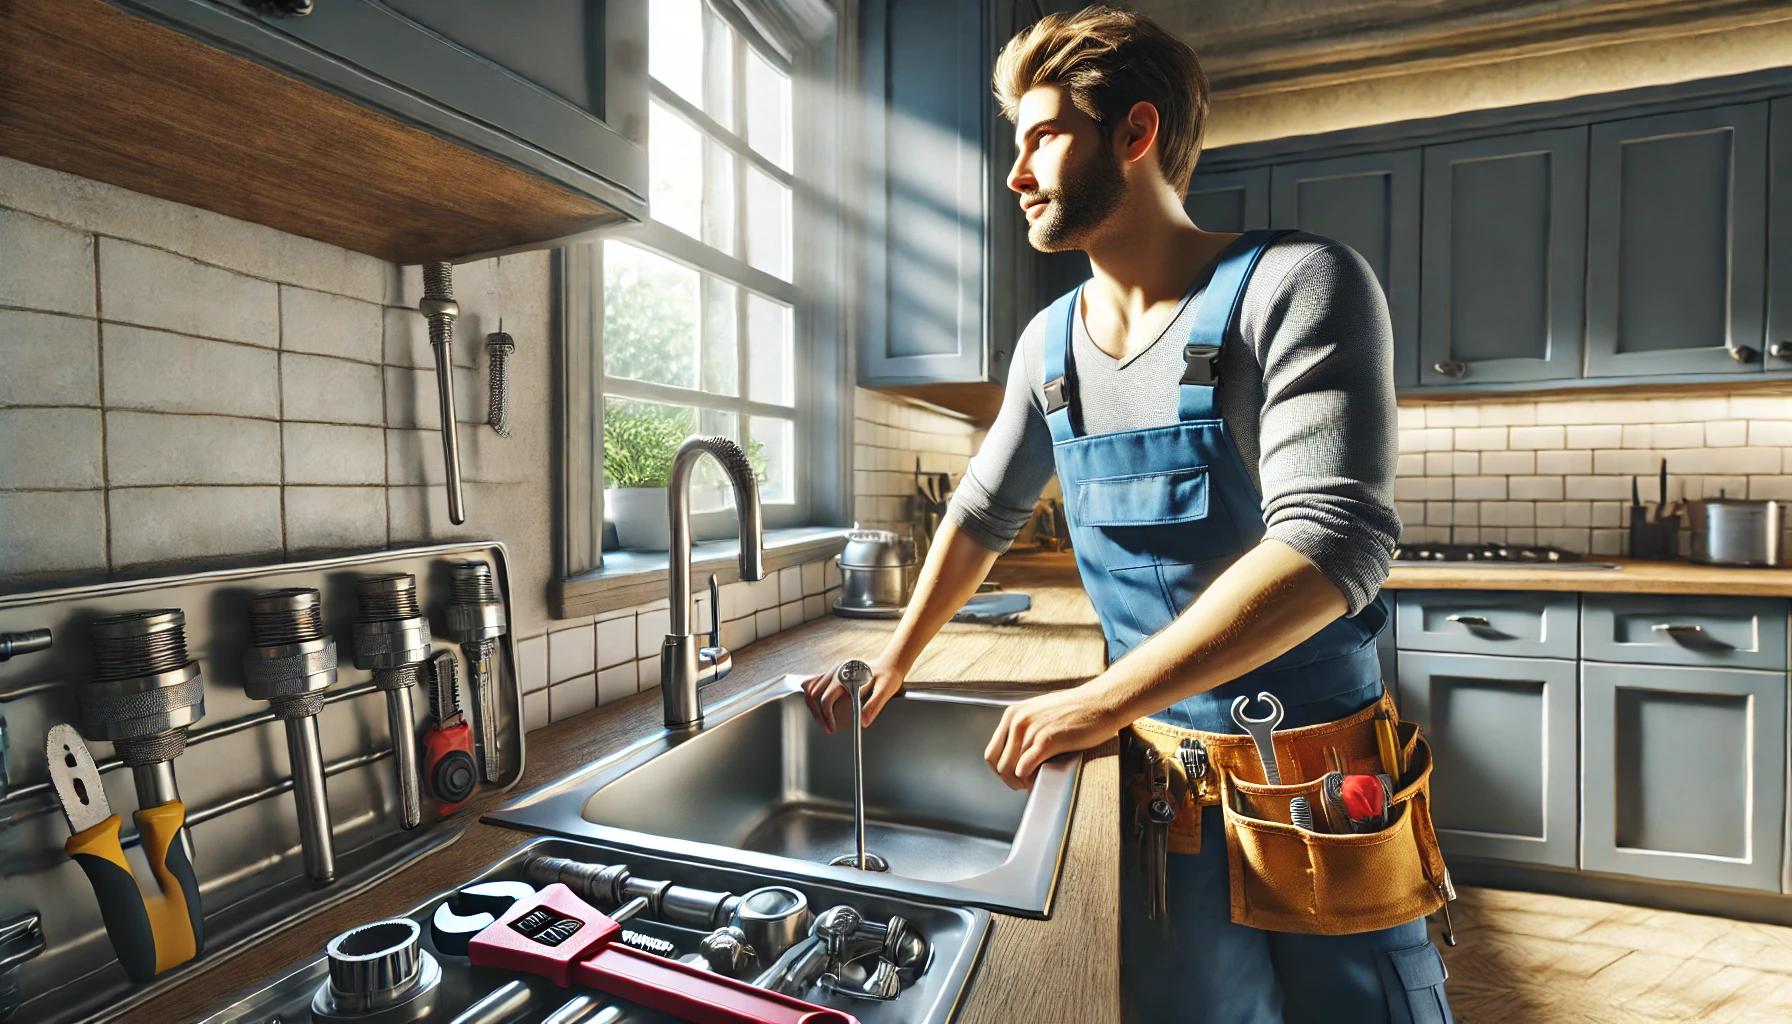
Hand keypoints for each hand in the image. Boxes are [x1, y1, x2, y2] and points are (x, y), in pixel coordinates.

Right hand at [799, 655, 905, 733]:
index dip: (827, 717)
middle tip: (828, 728)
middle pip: (812, 694)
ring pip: (810, 687)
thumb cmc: (887, 677)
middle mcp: (836, 670)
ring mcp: (833, 670)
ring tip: (822, 720)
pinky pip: (814, 682)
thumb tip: (862, 722)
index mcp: (845, 675)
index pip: (826, 700)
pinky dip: (813, 695)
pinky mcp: (833, 671)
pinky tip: (819, 706)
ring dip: (813, 705)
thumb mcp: (885, 691)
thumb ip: (873, 706)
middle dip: (817, 714)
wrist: (889, 664)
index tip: (832, 729)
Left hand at [984, 686, 1120, 789]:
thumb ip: (1024, 728)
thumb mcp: (1039, 712)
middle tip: (1024, 784)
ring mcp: (1031, 730)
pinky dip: (1030, 780)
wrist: (1100, 703)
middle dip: (1009, 779)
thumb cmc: (1076, 709)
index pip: (991, 751)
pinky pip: (1025, 768)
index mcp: (1013, 714)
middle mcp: (1017, 721)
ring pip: (1010, 769)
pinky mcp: (1047, 741)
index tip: (1014, 775)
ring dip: (1021, 782)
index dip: (1001, 769)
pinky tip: (1040, 779)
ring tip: (1034, 783)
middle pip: (997, 763)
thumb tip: (1016, 754)